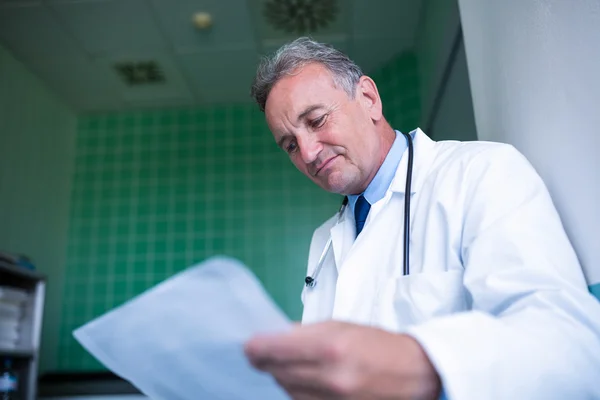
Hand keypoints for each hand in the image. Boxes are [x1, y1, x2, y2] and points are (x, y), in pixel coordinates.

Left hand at [244, 321, 440, 399]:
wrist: (414, 373)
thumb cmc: (379, 345)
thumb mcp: (341, 326)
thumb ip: (305, 332)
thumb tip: (273, 337)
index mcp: (329, 347)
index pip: (273, 350)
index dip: (256, 348)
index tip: (249, 346)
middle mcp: (329, 378)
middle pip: (277, 373)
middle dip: (269, 361)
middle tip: (266, 352)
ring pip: (286, 391)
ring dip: (284, 377)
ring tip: (297, 365)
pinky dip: (298, 392)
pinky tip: (306, 381)